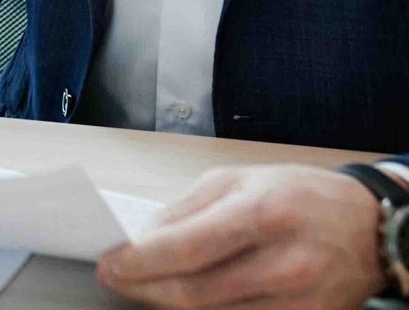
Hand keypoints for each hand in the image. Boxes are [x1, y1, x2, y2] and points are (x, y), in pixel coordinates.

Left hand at [97, 165, 385, 309]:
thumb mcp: (237, 180)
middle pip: (193, 294)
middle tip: (114, 277)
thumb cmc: (298, 195)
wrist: (369, 227)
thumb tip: (141, 239)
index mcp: (263, 214)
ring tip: (145, 284)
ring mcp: (299, 302)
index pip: (186, 249)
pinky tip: (186, 296)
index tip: (108, 262)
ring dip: (168, 303)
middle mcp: (284, 264)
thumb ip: (185, 209)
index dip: (138, 262)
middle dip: (143, 288)